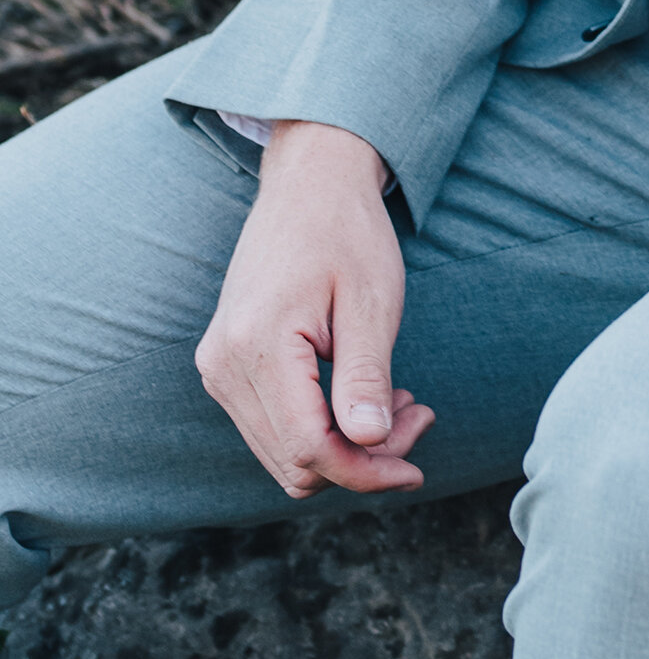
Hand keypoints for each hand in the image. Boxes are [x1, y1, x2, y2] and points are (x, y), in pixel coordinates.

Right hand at [195, 120, 434, 499]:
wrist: (309, 185)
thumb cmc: (347, 233)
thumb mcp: (370, 302)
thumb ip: (365, 376)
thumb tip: (369, 444)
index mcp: (257, 346)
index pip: (309, 449)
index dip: (366, 472)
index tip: (416, 467)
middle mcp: (224, 366)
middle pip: (294, 461)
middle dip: (363, 458)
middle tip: (417, 416)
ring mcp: (219, 368)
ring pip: (282, 453)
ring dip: (345, 446)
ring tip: (398, 402)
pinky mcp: (227, 366)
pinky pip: (274, 427)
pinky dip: (322, 429)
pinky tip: (364, 398)